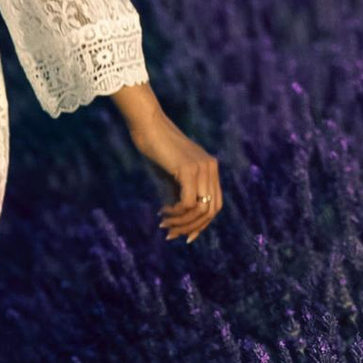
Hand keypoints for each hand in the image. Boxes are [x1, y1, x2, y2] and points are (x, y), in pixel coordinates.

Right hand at [109, 82, 223, 244]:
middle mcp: (211, 168)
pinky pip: (188, 202)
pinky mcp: (189, 169)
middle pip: (211, 211)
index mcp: (210, 169)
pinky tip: (163, 211)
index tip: (184, 236)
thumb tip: (178, 225)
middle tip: (170, 233)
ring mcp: (202, 168)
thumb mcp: (170, 177)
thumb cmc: (155, 150)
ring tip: (164, 224)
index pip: (215, 205)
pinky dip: (176, 213)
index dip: (201, 225)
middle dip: (191, 227)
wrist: (147, 125)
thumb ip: (179, 196)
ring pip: (200, 209)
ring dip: (181, 222)